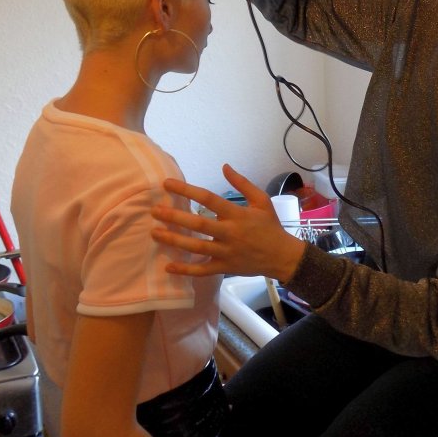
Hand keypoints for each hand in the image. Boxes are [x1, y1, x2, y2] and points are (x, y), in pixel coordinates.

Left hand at [151, 164, 304, 281]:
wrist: (282, 256)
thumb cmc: (271, 226)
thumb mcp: (261, 201)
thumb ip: (242, 184)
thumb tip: (224, 166)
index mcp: (237, 214)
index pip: (208, 199)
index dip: (187, 190)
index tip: (167, 184)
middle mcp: (229, 233)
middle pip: (197, 225)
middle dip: (174, 217)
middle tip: (155, 211)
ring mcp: (226, 252)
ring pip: (196, 247)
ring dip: (174, 240)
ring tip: (155, 233)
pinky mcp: (225, 267)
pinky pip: (202, 270)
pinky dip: (185, 270)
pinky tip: (169, 266)